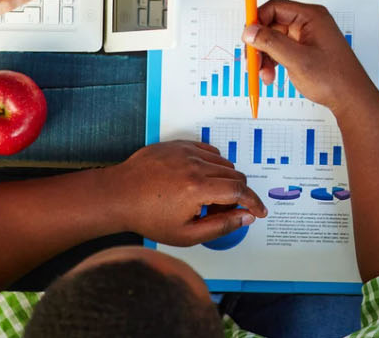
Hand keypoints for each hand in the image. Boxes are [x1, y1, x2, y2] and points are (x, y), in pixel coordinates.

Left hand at [102, 140, 266, 244]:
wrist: (119, 196)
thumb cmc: (147, 217)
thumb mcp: (186, 234)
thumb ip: (221, 226)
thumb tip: (246, 216)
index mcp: (198, 188)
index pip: (240, 191)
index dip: (254, 203)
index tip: (259, 211)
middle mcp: (195, 165)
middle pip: (235, 176)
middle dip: (237, 195)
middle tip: (222, 211)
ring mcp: (186, 152)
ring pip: (224, 163)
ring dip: (225, 180)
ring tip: (205, 198)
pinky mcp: (179, 144)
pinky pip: (209, 151)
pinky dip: (212, 165)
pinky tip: (199, 180)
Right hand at [242, 0, 373, 111]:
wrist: (349, 98)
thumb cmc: (334, 78)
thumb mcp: (297, 59)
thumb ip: (271, 43)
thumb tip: (251, 30)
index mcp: (311, 16)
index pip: (275, 8)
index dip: (258, 21)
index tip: (247, 38)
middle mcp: (308, 23)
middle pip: (271, 24)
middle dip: (259, 45)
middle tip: (252, 62)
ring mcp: (306, 37)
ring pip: (273, 39)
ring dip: (264, 57)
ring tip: (265, 75)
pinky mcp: (303, 49)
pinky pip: (280, 50)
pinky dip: (272, 62)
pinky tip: (271, 75)